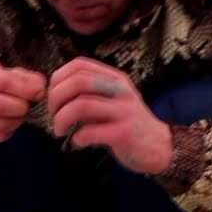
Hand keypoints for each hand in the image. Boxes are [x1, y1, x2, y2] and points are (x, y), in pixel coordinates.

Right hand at [0, 58, 46, 142]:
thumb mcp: (12, 74)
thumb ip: (28, 79)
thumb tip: (39, 90)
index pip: (2, 81)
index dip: (25, 89)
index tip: (39, 93)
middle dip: (19, 108)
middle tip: (27, 107)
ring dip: (15, 121)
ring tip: (20, 115)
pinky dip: (9, 131)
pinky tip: (11, 123)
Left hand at [47, 57, 172, 173]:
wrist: (158, 147)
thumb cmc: (127, 123)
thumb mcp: (113, 99)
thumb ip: (90, 92)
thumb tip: (54, 93)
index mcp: (116, 79)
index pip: (80, 65)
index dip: (58, 79)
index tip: (54, 97)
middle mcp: (121, 91)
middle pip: (78, 82)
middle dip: (56, 99)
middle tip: (53, 115)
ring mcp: (124, 111)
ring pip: (81, 106)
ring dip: (61, 119)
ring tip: (59, 131)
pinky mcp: (124, 133)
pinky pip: (90, 132)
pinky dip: (76, 138)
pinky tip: (78, 142)